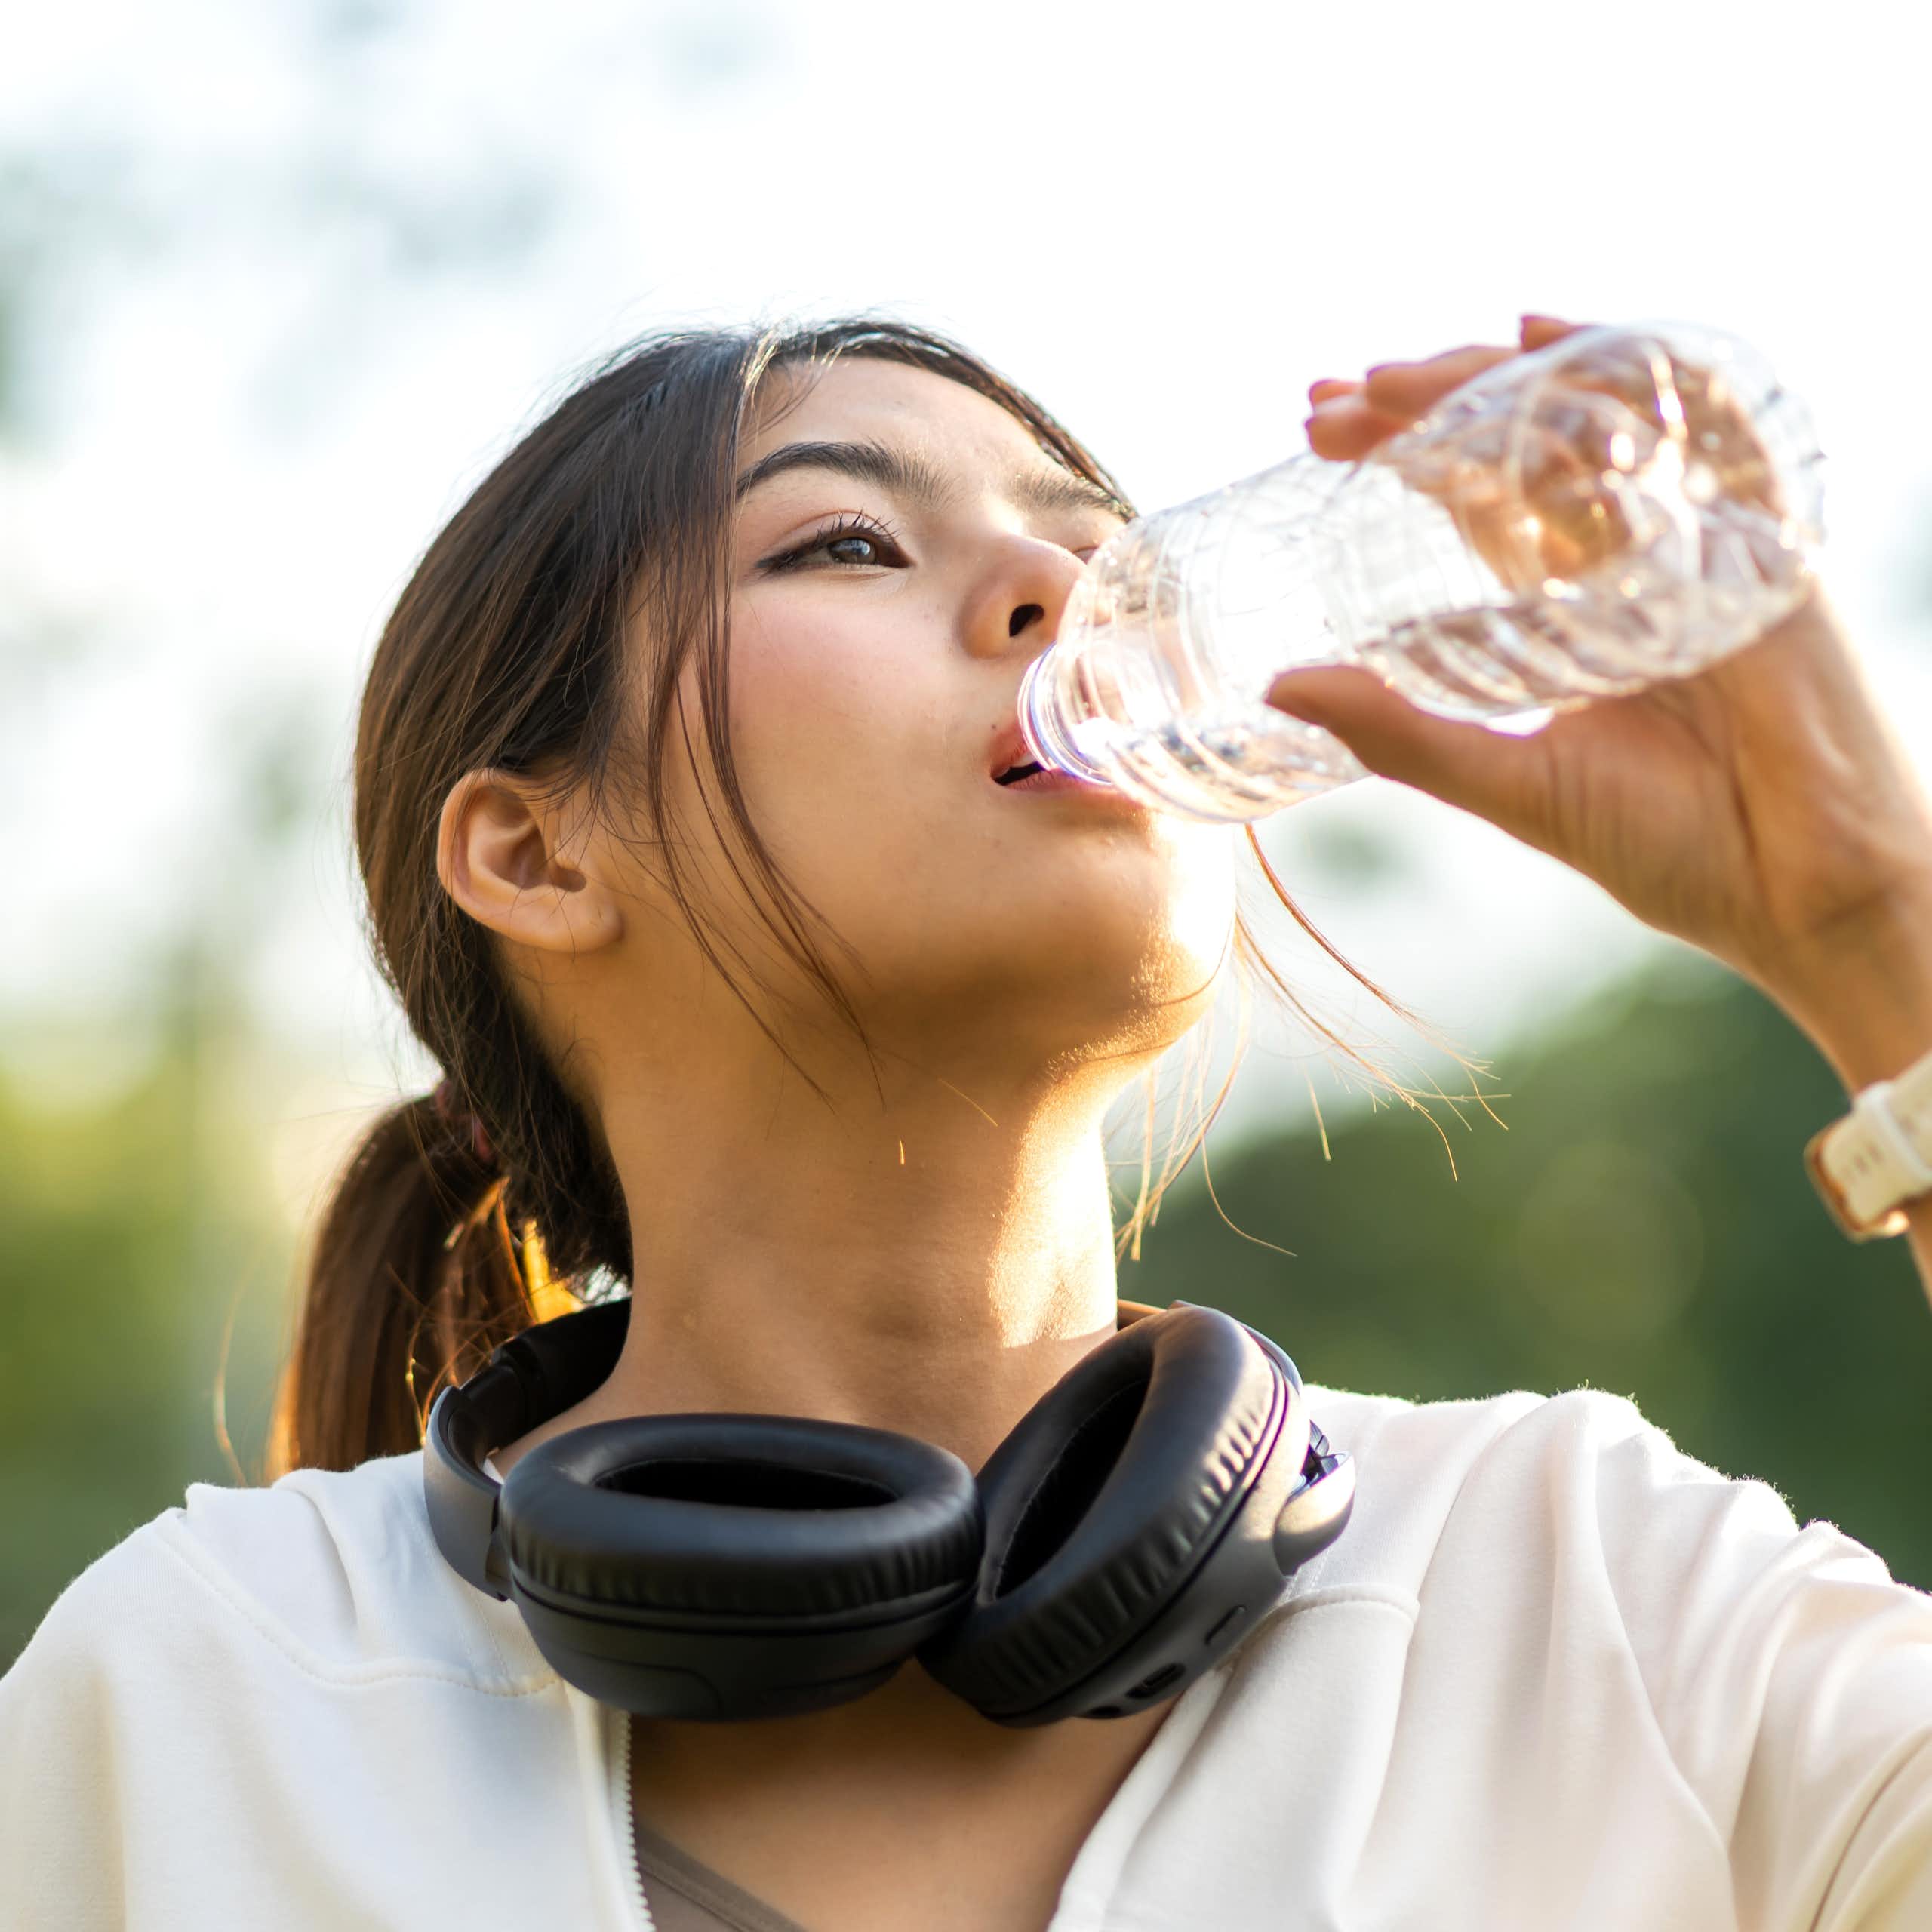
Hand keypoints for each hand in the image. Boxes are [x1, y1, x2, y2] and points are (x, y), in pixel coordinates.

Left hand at [1267, 315, 1931, 1037]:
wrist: (1794, 892)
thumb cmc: (1673, 847)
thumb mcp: (1508, 782)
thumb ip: (1400, 733)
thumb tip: (1275, 686)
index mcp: (1573, 602)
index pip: (1478, 493)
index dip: (1403, 451)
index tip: (1314, 433)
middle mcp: (1629, 554)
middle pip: (1523, 439)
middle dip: (1425, 404)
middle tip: (1328, 402)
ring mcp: (1696, 537)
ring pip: (1592, 414)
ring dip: (1490, 382)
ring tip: (1392, 383)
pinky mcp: (1759, 538)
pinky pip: (1701, 417)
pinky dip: (1629, 365)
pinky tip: (1540, 335)